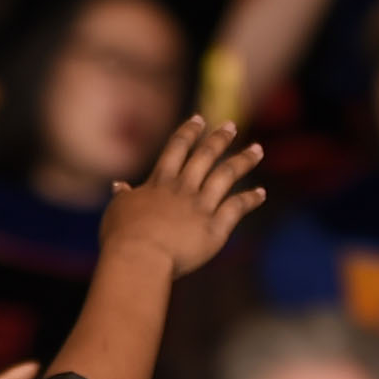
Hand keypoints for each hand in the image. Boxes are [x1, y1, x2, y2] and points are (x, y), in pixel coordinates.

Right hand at [99, 113, 264, 280]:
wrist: (140, 258)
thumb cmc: (122, 238)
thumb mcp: (117, 212)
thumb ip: (123, 197)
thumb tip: (119, 185)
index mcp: (160, 183)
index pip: (177, 149)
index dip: (189, 132)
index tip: (198, 120)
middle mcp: (183, 188)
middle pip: (205, 156)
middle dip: (219, 139)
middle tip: (231, 126)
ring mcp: (201, 206)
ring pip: (226, 175)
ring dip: (243, 161)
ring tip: (257, 150)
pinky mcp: (215, 228)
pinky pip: (237, 208)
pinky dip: (250, 199)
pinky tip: (261, 194)